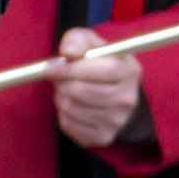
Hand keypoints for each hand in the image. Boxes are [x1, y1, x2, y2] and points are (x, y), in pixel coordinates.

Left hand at [45, 27, 142, 148]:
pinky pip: (69, 125)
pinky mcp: (103, 137)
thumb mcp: (88, 41)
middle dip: (61, 82)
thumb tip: (68, 52)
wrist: (111, 90)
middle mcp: (128, 99)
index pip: (101, 71)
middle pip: (81, 91)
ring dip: (60, 96)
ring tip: (66, 89)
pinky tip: (71, 104)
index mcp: (129, 71)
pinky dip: (62, 113)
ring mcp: (117, 121)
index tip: (49, 66)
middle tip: (58, 77)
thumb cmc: (96, 60)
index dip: (71, 69)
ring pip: (71, 108)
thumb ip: (76, 40)